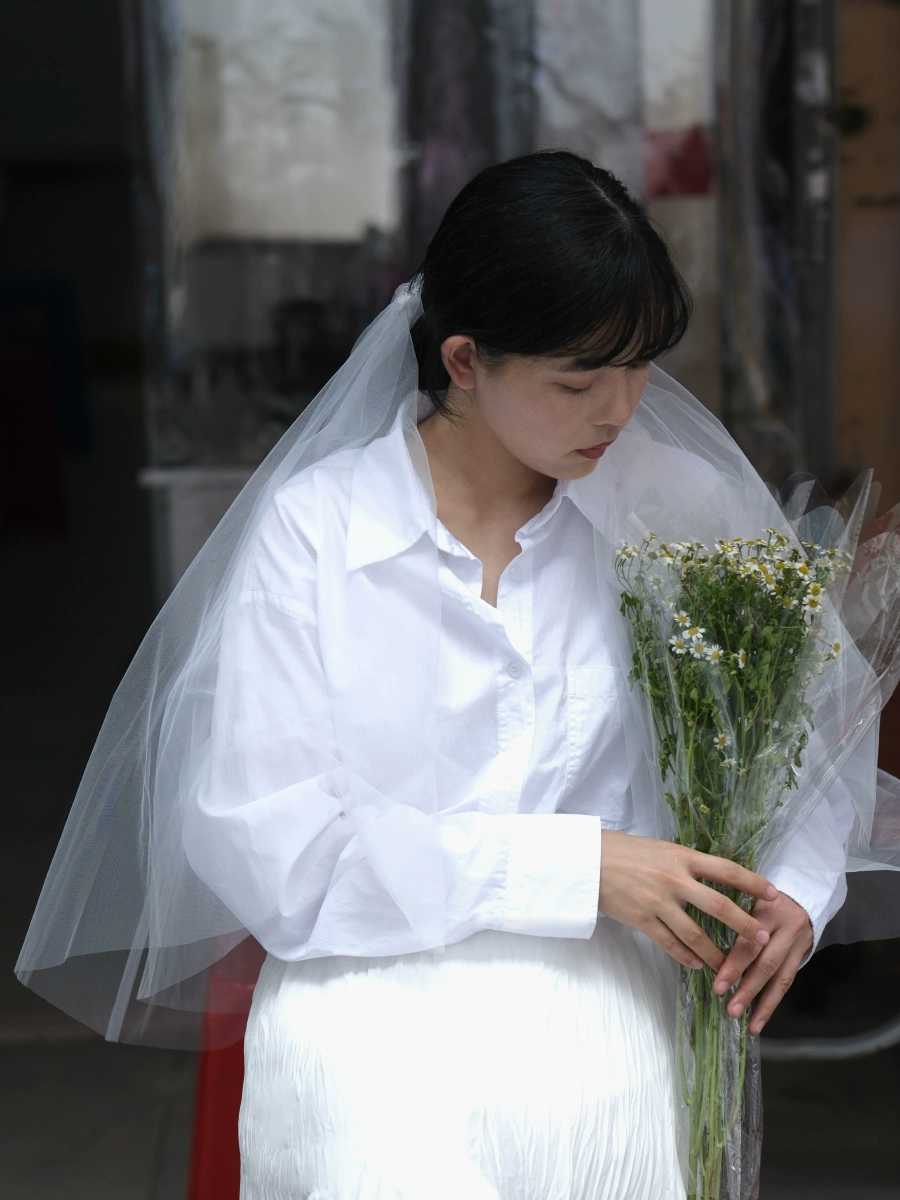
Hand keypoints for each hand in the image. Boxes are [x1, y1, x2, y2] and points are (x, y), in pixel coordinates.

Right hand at [598, 831, 776, 972]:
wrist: (589, 860)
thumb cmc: (626, 851)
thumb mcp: (662, 849)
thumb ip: (687, 864)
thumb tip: (715, 877)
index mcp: (681, 857)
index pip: (726, 870)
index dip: (752, 883)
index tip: (774, 893)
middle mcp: (674, 880)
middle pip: (718, 906)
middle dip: (745, 925)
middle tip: (764, 938)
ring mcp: (657, 902)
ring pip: (696, 934)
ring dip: (717, 953)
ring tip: (731, 966)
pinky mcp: (641, 920)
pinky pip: (670, 944)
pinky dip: (686, 956)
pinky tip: (697, 965)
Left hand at [712, 891, 813, 1033]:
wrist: (801, 891)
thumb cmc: (760, 895)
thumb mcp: (746, 895)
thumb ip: (730, 914)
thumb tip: (700, 944)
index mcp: (767, 907)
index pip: (750, 941)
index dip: (734, 965)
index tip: (719, 985)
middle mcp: (786, 925)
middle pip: (765, 961)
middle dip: (747, 987)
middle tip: (730, 1008)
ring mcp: (797, 940)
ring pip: (779, 975)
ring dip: (761, 1002)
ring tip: (746, 1022)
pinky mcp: (803, 953)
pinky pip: (788, 981)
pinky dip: (773, 1002)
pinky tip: (760, 1020)